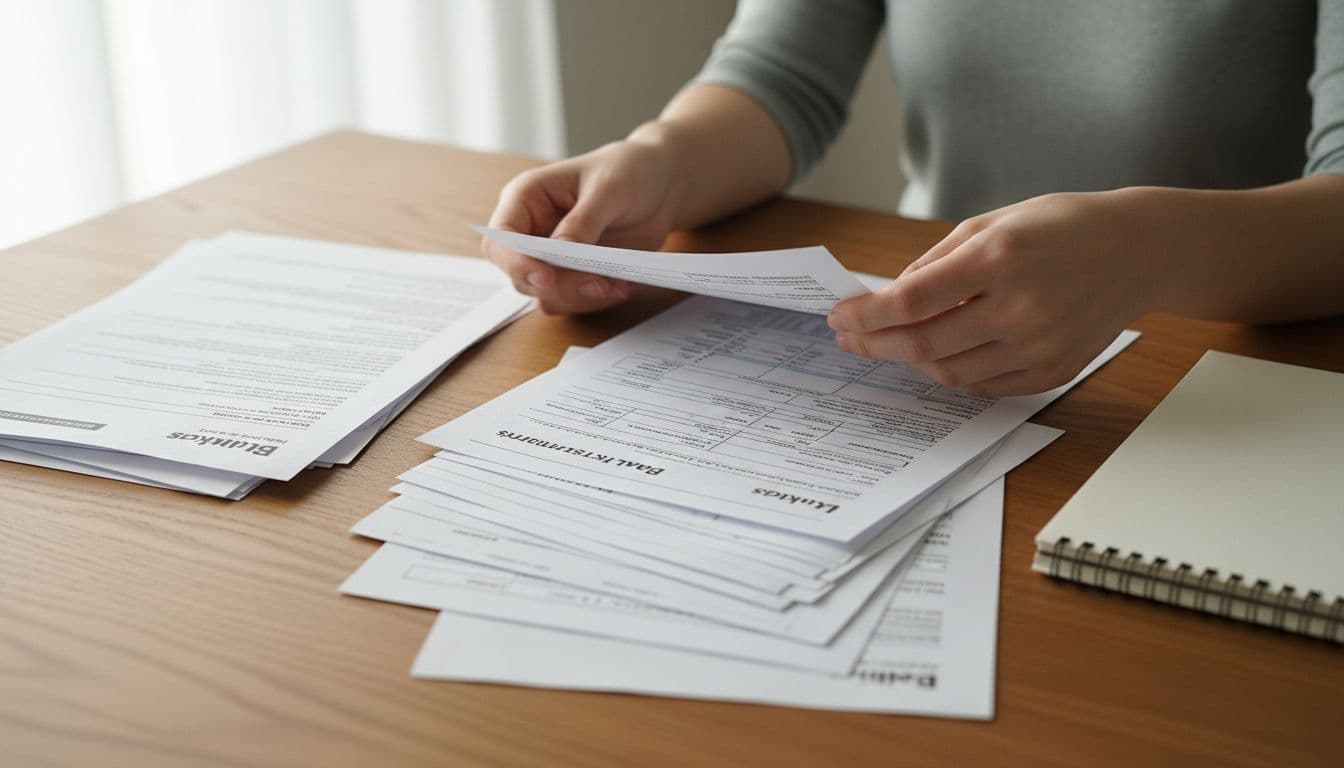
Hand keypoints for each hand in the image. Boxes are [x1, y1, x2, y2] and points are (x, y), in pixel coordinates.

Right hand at [484, 134, 682, 313]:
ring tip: (618, 284)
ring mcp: (552, 257)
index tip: (548, 276)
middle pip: (523, 276)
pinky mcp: (575, 275)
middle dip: (561, 287)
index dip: (517, 263)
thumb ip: (581, 223)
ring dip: (582, 298)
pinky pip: (574, 302)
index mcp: (526, 199)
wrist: (661, 185)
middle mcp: (532, 231)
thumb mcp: (608, 189)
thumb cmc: (628, 171)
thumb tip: (558, 254)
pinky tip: (622, 285)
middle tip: (600, 284)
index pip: (501, 240)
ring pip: (547, 296)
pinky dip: (597, 301)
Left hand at [827, 191, 1163, 395]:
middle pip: (923, 344)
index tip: (839, 316)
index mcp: (999, 258)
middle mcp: (1019, 307)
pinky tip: (938, 354)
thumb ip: (936, 260)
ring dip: (910, 360)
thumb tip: (889, 296)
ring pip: (948, 372)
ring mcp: (1039, 345)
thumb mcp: (992, 221)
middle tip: (850, 338)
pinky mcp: (1053, 370)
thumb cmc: (1061, 226)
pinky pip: (983, 385)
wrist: (1139, 250)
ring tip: (891, 343)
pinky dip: (951, 373)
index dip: (867, 314)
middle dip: (875, 343)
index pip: (911, 301)